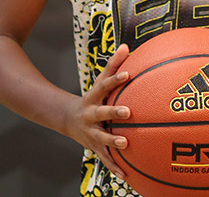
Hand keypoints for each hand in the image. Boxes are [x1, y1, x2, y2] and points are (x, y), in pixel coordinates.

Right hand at [64, 44, 130, 179]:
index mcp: (94, 97)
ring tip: (126, 143)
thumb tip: (126, 45)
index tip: (128, 73)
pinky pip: (105, 158)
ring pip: (102, 138)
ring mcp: (91, 132)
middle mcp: (90, 115)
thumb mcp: (100, 81)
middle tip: (128, 112)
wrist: (68, 119)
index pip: (105, 85)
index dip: (115, 79)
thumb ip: (113, 64)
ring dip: (113, 141)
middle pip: (102, 113)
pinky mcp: (94, 147)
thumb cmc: (93, 97)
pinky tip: (126, 174)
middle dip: (114, 112)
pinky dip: (114, 167)